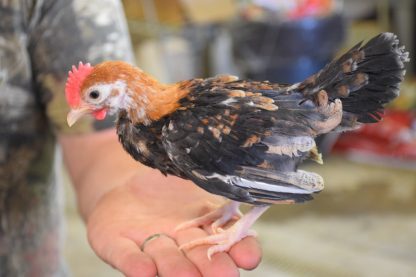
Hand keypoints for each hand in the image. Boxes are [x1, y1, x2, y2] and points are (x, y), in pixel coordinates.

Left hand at [86, 166, 261, 276]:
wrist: (130, 186)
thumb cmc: (172, 193)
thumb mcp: (201, 188)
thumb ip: (221, 199)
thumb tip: (240, 199)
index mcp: (206, 227)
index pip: (228, 240)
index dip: (240, 249)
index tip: (249, 257)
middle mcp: (180, 243)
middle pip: (198, 256)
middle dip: (210, 266)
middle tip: (223, 276)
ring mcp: (148, 244)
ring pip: (165, 258)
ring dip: (175, 268)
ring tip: (184, 276)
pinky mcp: (116, 243)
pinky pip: (125, 254)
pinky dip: (134, 264)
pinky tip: (144, 271)